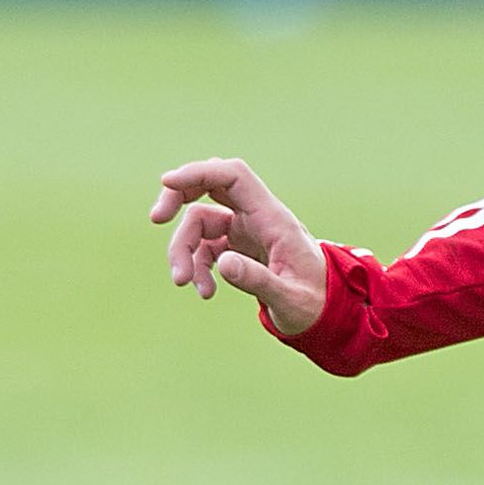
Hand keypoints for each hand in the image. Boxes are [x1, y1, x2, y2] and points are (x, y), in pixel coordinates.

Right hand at [151, 156, 329, 338]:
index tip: (167, 182)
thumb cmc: (315, 303)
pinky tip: (205, 291)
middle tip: (156, 219)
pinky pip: (204, 247)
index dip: (200, 172)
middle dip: (178, 197)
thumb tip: (223, 264)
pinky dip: (197, 267)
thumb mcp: (290, 299)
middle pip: (210, 185)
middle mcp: (257, 217)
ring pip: (199, 222)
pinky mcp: (237, 247)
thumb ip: (259, 281)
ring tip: (185, 283)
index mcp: (273, 218)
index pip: (234, 177)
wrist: (327, 312)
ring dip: (183, 250)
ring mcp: (245, 230)